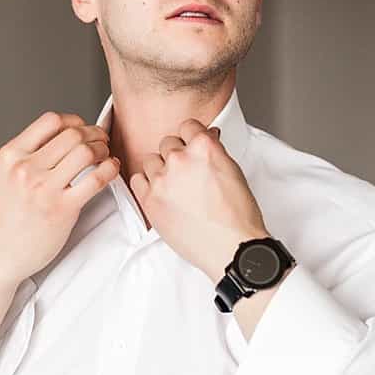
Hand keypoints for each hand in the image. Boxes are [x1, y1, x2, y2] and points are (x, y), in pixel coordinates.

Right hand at [0, 110, 119, 298]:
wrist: (0, 253)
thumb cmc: (6, 218)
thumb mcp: (5, 175)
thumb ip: (27, 154)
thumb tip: (61, 135)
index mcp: (11, 155)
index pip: (51, 121)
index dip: (74, 121)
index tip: (82, 129)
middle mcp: (26, 168)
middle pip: (72, 134)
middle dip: (93, 134)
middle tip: (101, 141)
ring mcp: (43, 189)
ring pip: (85, 151)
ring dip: (102, 149)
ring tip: (105, 155)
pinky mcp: (62, 209)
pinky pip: (95, 179)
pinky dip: (109, 169)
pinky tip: (111, 169)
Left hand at [127, 119, 267, 279]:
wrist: (231, 248)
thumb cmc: (237, 217)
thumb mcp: (233, 171)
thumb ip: (213, 152)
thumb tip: (204, 142)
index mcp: (203, 147)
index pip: (187, 126)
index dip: (190, 139)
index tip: (191, 149)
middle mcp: (180, 159)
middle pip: (167, 143)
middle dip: (176, 156)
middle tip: (186, 176)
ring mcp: (162, 179)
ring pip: (150, 161)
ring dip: (160, 170)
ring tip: (174, 189)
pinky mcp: (150, 200)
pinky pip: (137, 180)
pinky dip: (146, 185)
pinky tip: (160, 195)